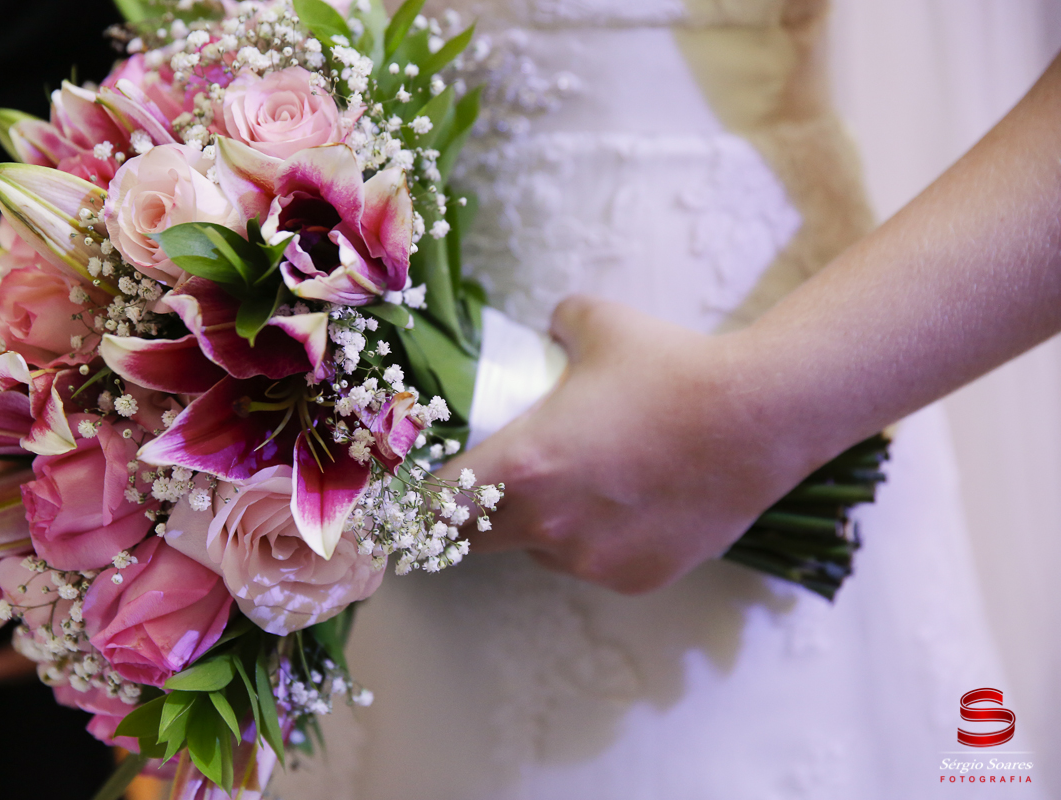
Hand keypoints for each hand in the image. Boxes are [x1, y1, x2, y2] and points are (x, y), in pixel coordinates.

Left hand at [439, 295, 817, 593]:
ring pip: (537, 550)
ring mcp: (591, 561)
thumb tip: (549, 327)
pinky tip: (627, 503)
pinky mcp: (635, 579)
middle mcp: (547, 527)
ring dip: (537, 526)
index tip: (416, 490)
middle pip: (470, 542)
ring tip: (578, 482)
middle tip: (478, 488)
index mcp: (522, 468)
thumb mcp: (597, 324)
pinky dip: (593, 540)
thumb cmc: (670, 368)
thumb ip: (555, 324)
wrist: (761, 418)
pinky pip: (592, 562)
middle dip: (466, 518)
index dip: (416, 500)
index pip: (433, 506)